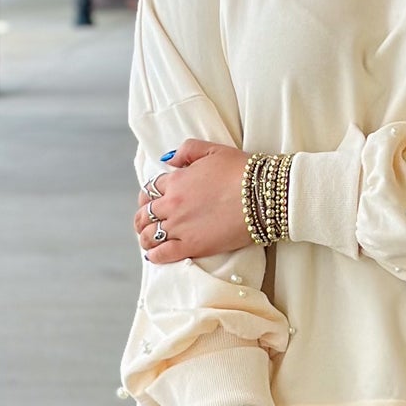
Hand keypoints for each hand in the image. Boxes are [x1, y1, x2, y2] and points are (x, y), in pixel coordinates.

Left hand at [134, 139, 253, 262]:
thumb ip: (186, 150)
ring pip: (149, 235)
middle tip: (147, 222)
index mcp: (176, 181)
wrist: (262, 195)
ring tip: (149, 241)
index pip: (150, 189)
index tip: (153, 200)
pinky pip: (163, 254)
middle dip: (143, 218)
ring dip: (146, 237)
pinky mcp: (192, 246)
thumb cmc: (242, 171)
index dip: (149, 195)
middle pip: (145, 214)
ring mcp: (180, 227)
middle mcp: (173, 204)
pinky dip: (155, 255)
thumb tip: (168, 160)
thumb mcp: (213, 150)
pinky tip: (154, 255)